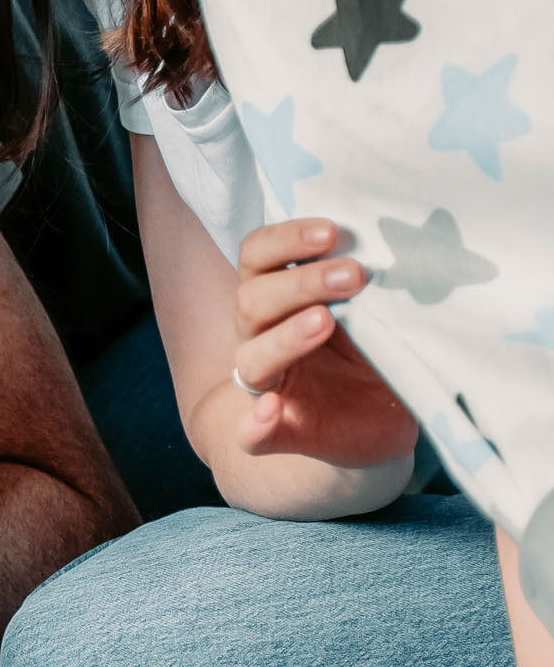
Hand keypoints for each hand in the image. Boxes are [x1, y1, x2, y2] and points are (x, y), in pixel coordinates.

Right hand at [232, 220, 418, 474]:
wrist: (379, 423)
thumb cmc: (378, 357)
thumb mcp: (384, 317)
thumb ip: (381, 291)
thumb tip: (417, 254)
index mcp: (280, 299)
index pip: (258, 257)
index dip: (285, 239)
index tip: (332, 230)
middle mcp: (262, 337)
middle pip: (252, 300)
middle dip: (301, 283)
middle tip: (355, 274)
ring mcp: (267, 387)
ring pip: (251, 359)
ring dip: (285, 337)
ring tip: (326, 321)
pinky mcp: (277, 434)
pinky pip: (249, 436)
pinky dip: (255, 424)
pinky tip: (271, 410)